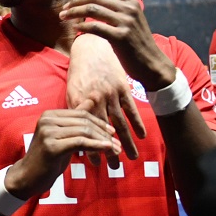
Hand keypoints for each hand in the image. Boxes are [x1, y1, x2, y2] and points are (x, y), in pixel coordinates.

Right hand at [6, 100, 119, 199]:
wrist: (28, 177)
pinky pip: (80, 143)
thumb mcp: (63, 136)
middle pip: (83, 122)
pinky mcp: (51, 146)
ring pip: (83, 132)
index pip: (81, 114)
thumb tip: (92, 99)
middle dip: (103, 133)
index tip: (112, 132)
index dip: (99, 122)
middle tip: (117, 143)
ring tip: (115, 149)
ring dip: (102, 141)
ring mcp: (47, 132)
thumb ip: (76, 119)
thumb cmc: (47, 157)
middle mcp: (47, 120)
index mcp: (49, 115)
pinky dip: (96, 146)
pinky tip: (107, 149)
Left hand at [61, 0, 175, 91]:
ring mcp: (125, 23)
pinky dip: (82, 26)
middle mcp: (129, 9)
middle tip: (64, 7)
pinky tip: (75, 28)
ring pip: (92, 10)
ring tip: (63, 16)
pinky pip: (95, 27)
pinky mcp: (120, 37)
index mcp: (131, 3)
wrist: (151, 63)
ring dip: (74, 12)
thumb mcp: (132, 20)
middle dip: (76, 0)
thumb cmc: (137, 42)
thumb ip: (118, 9)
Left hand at [67, 33, 144, 163]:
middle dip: (109, 150)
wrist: (92, 48)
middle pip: (103, 130)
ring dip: (126, 141)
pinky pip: (132, 109)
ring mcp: (111, 93)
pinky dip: (138, 123)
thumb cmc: (79, 73)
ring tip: (131, 157)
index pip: (85, 130)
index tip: (94, 164)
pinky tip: (142, 136)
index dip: (90, 147)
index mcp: (80, 102)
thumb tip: (76, 133)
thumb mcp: (72, 91)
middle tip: (114, 167)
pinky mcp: (123, 88)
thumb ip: (75, 112)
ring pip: (119, 123)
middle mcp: (96, 99)